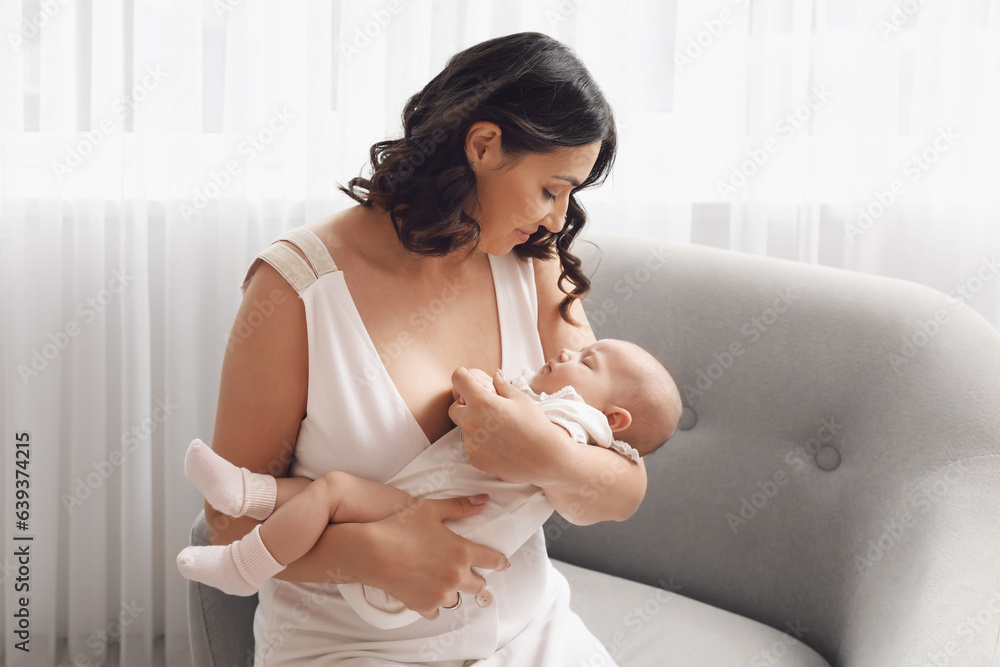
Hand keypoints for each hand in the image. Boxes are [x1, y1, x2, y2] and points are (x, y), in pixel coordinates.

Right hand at [347, 495, 510, 619]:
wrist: (370, 551)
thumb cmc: (400, 526)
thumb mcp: (431, 510)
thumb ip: (460, 506)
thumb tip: (484, 500)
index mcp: (462, 551)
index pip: (493, 560)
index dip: (500, 561)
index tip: (502, 564)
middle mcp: (456, 576)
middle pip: (479, 585)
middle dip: (474, 578)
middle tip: (465, 571)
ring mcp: (441, 594)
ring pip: (458, 599)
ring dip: (453, 591)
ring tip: (441, 581)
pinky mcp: (424, 606)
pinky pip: (437, 612)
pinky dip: (433, 605)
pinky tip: (426, 594)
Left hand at [447, 367, 571, 484]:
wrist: (546, 459)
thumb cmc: (536, 425)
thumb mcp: (521, 400)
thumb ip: (503, 386)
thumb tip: (495, 375)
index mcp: (482, 402)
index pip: (458, 380)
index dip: (461, 376)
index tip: (465, 377)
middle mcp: (472, 422)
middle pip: (454, 409)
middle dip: (465, 406)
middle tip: (485, 408)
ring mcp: (472, 443)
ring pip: (463, 430)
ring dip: (474, 426)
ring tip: (498, 430)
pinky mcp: (475, 459)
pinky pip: (471, 447)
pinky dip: (480, 444)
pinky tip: (499, 445)